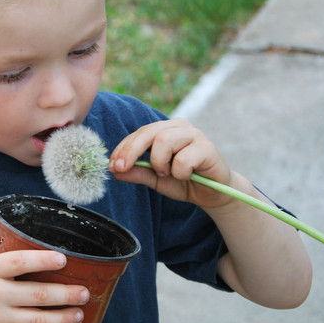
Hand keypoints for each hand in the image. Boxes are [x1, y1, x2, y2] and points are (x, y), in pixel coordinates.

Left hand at [108, 118, 233, 208]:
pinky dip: (179, 172)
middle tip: (121, 168)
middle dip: (130, 151)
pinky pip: (183, 158)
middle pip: (148, 132)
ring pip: (164, 140)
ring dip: (159, 162)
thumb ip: (137, 172)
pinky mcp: (208, 148)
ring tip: (166, 174)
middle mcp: (179, 127)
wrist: (212, 195)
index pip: (139, 134)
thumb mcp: (155, 180)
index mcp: (165, 130)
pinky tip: (186, 176)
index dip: (123, 148)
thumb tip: (114, 170)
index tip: (111, 165)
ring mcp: (194, 135)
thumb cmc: (183, 182)